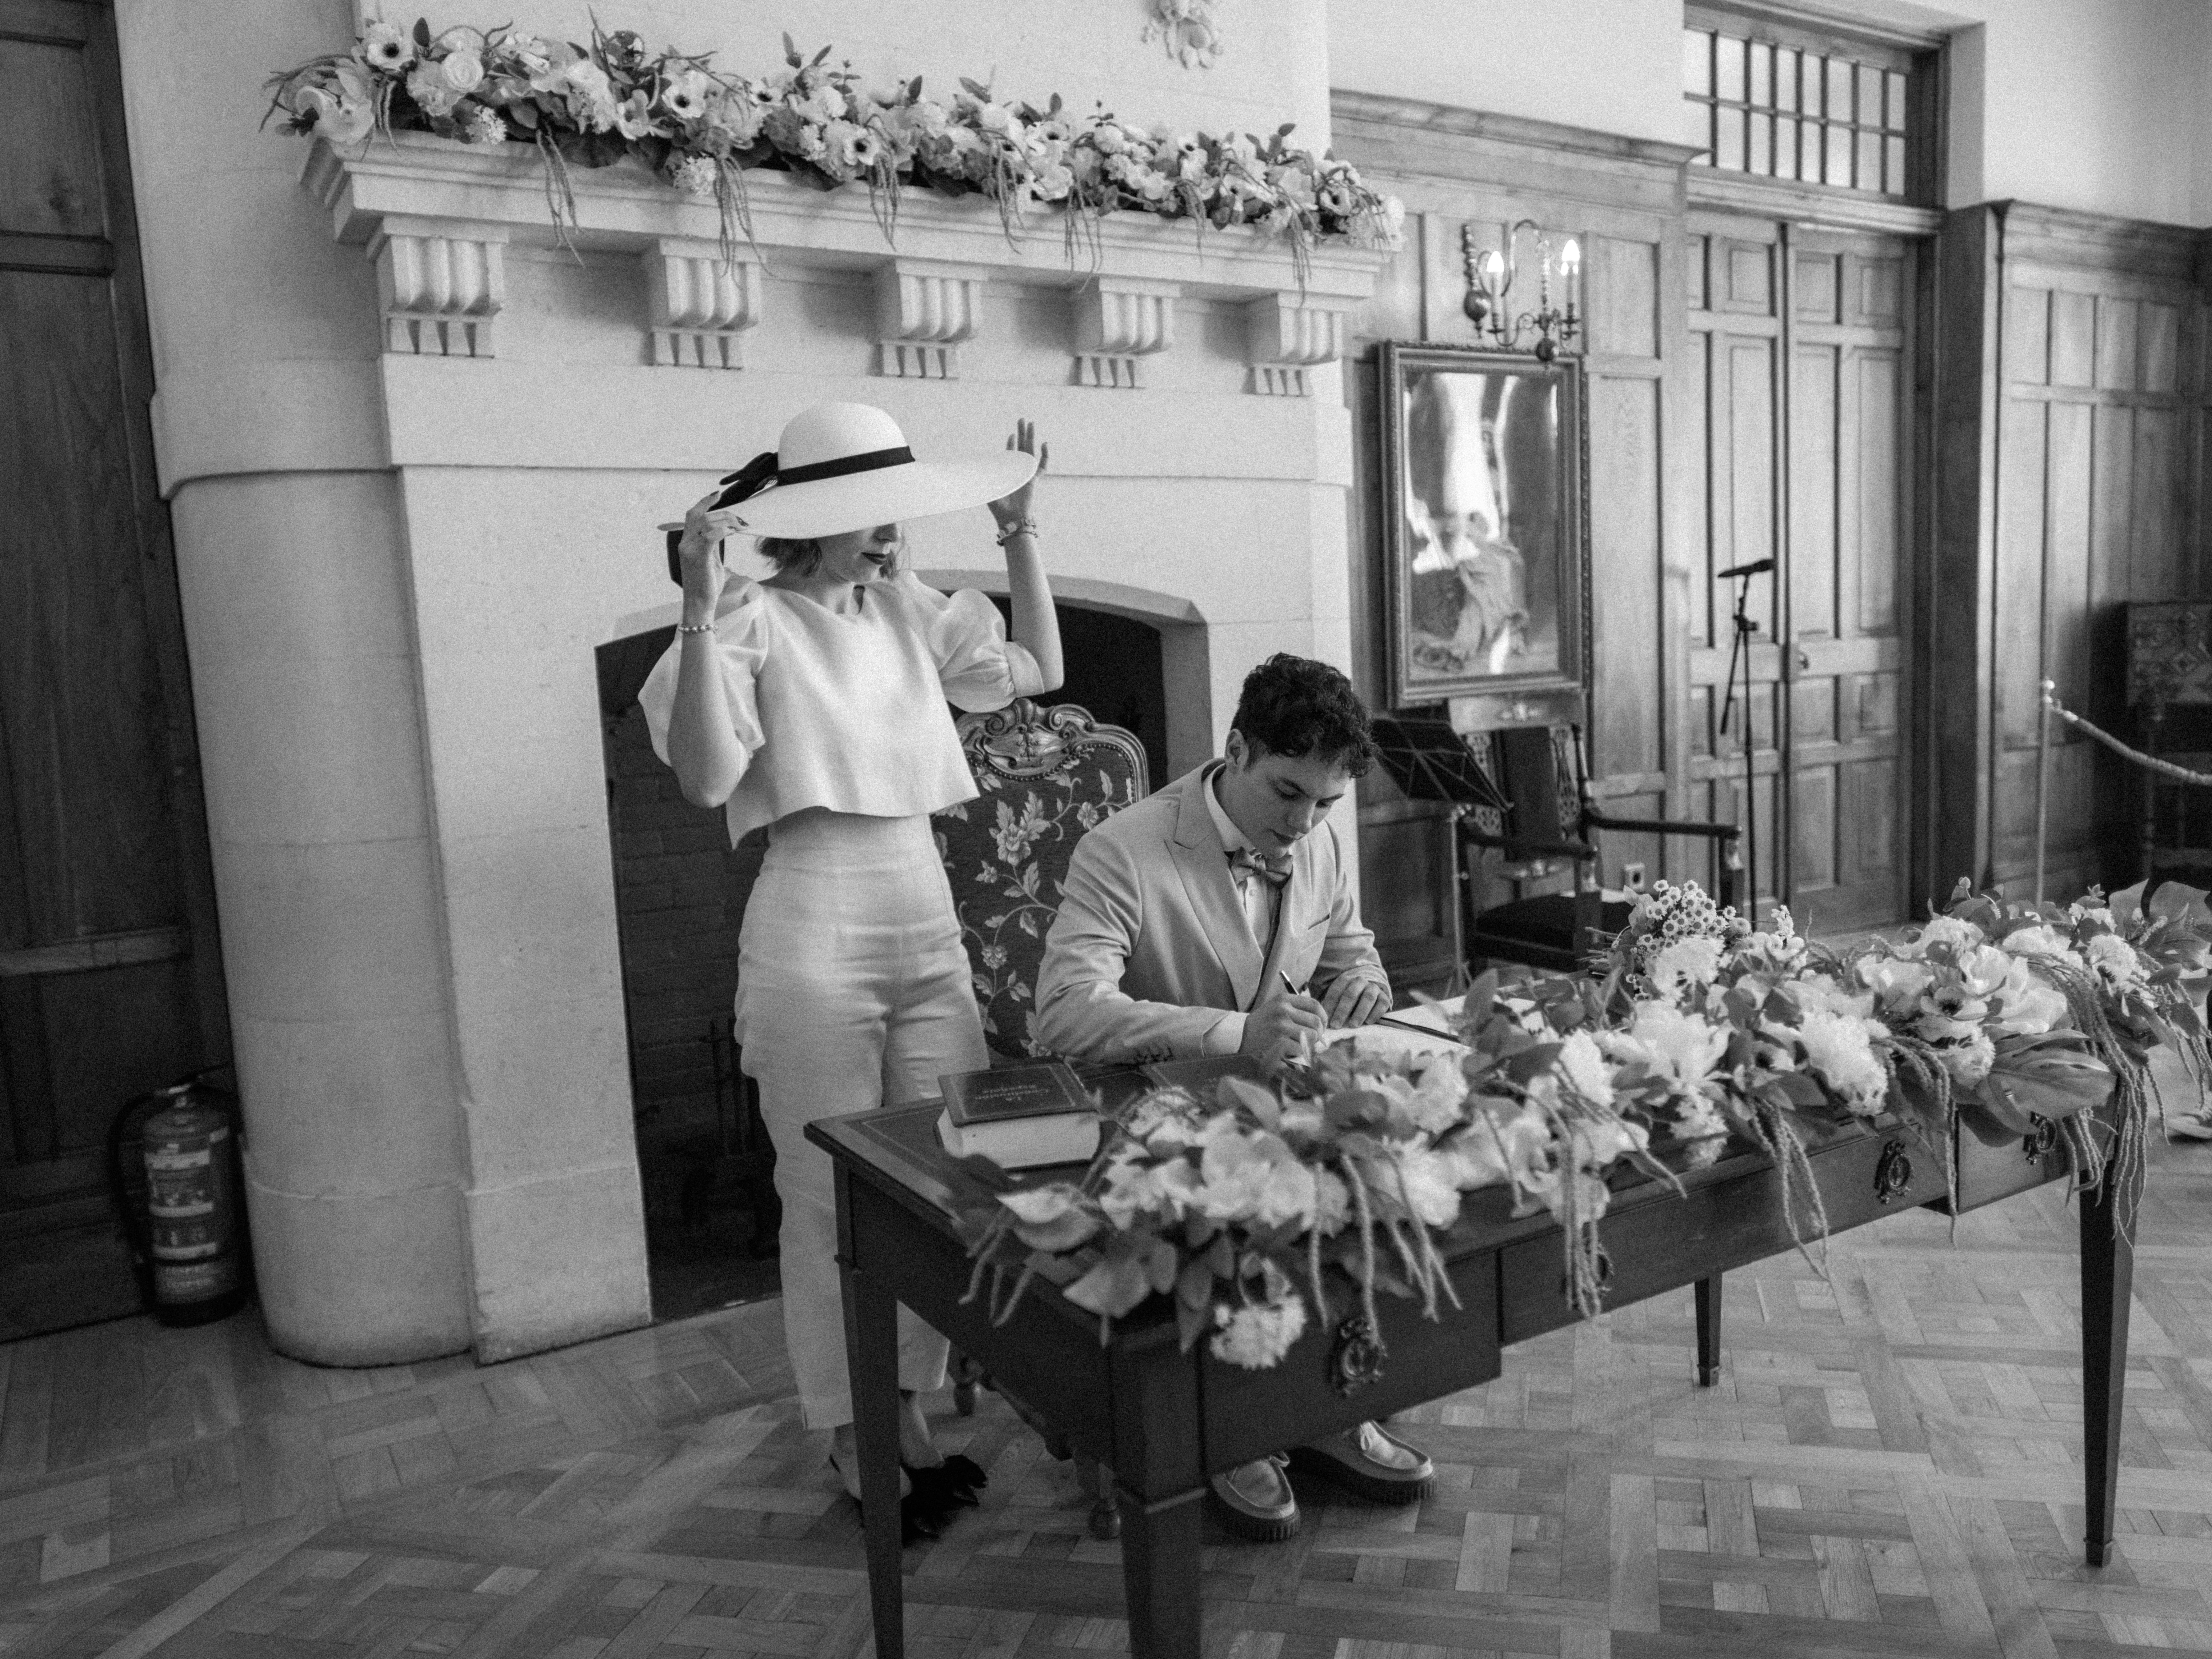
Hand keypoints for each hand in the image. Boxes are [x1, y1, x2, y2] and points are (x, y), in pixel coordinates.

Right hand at [659, 486, 748, 622]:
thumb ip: (712, 545)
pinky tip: (734, 533)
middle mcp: (685, 543)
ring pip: (707, 522)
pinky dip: (724, 530)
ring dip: (727, 521)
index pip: (693, 515)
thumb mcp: (710, 560)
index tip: (717, 494)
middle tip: (741, 521)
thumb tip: (723, 530)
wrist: (699, 604)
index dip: (704, 503)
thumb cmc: (707, 585)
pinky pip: (711, 535)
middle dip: (724, 513)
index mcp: (686, 542)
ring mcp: (690, 549)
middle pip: (702, 516)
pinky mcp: (698, 557)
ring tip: (740, 527)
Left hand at [988, 418, 1046, 529]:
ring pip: (1031, 451)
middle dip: (1022, 433)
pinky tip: (1044, 443)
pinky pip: (1042, 466)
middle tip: (1022, 419)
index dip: (1012, 443)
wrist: (1010, 518)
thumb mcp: (987, 487)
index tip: (1012, 434)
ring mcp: (1027, 474)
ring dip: (1031, 436)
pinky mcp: (1034, 480)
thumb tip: (969, 469)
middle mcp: (1018, 470)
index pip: (1011, 454)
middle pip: (1022, 447)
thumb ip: (981, 477)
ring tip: (1031, 423)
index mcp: (1008, 471)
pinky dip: (1045, 455)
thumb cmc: (998, 507)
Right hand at [1240, 989, 1325, 1072]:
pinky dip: (1299, 1054)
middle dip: (1318, 1034)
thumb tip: (1323, 1029)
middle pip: (1316, 1022)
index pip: (1315, 1005)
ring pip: (1311, 1037)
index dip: (1323, 1017)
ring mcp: (1281, 1027)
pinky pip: (1301, 1049)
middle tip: (1311, 1040)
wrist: (1240, 1035)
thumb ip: (1299, 1013)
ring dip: (1309, 1045)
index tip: (1321, 1026)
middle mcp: (1283, 1010)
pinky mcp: (1279, 1043)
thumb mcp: (1278, 1009)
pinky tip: (1289, 1052)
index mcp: (1284, 999)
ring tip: (1298, 1046)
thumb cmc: (1263, 1024)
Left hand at [1320, 974, 1390, 1028]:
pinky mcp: (1384, 997)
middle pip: (1351, 994)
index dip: (1330, 1006)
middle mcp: (1360, 981)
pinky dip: (1375, 1013)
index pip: (1336, 991)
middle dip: (1342, 1011)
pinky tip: (1368, 1022)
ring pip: (1368, 997)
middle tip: (1336, 1025)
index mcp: (1345, 980)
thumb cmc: (1349, 1000)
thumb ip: (1331, 1009)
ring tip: (1353, 1025)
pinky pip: (1382, 1003)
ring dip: (1360, 1012)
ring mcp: (1373, 988)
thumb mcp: (1338, 1000)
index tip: (1326, 1020)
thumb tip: (1323, 1024)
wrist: (1369, 991)